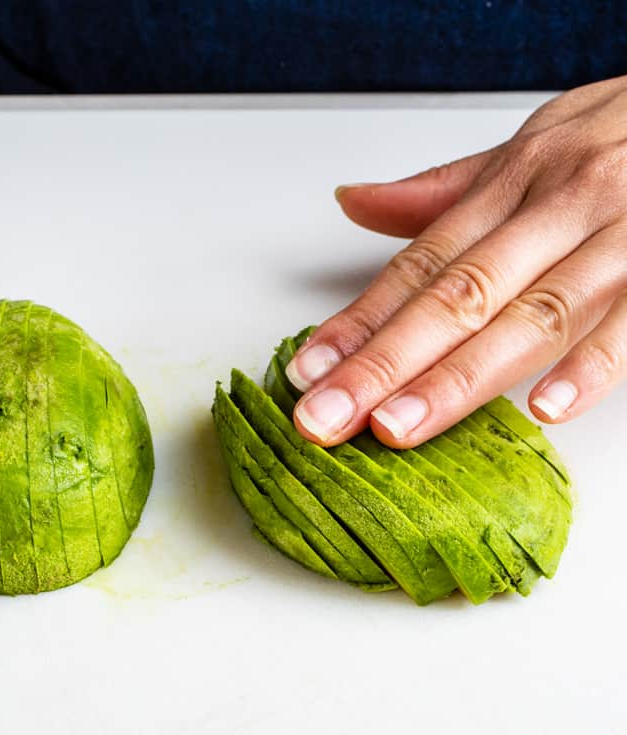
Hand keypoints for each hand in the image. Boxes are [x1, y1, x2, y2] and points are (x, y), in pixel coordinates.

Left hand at [286, 76, 626, 447]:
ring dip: (458, 378)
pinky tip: (543, 409)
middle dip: (384, 364)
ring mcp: (617, 240)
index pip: (418, 267)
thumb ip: (442, 191)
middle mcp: (555, 209)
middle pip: (456, 297)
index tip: (309, 371)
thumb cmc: (618, 136)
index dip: (359, 323)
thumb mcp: (527, 150)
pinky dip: (591, 366)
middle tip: (327, 417)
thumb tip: (354, 200)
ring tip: (398, 426)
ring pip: (528, 316)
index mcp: (510, 186)